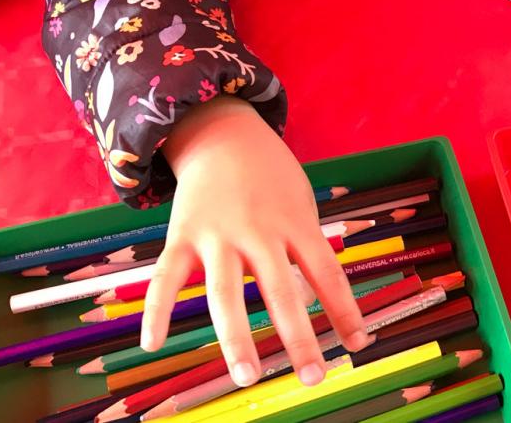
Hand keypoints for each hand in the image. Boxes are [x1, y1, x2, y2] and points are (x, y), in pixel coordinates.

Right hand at [141, 96, 371, 387]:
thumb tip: (310, 304)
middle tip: (313, 377)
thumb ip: (305, 250)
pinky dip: (156, 310)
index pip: (328, 272)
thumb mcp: (301, 204)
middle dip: (298, 337)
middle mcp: (258, 231)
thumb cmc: (271, 177)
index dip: (345, 310)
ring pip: (226, 293)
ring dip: (236, 338)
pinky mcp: (181, 235)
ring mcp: (217, 235)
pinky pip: (165, 278)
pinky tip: (152, 344)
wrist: (223, 132)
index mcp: (295, 223)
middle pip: (281, 290)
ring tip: (247, 377)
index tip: (359, 345)